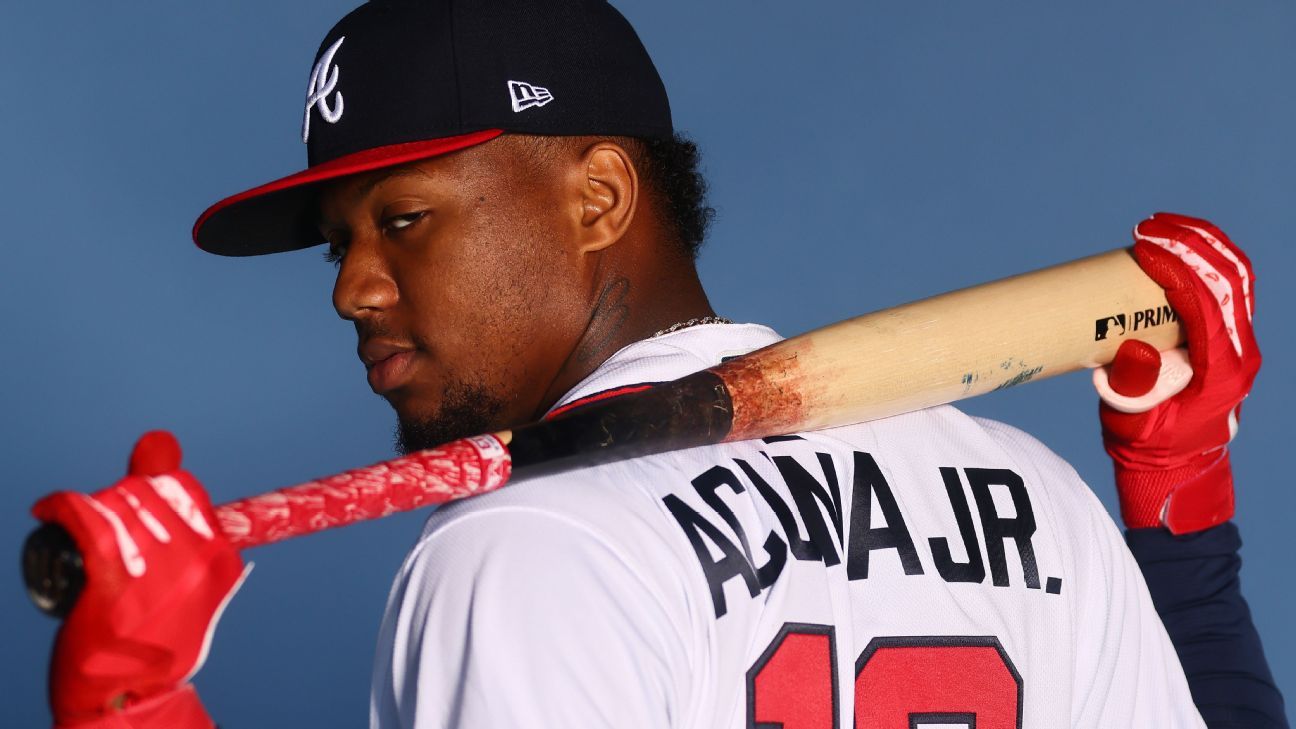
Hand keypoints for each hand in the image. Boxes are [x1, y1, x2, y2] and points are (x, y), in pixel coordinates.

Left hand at [31, 432, 247, 727]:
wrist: (130, 699)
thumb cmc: (152, 639)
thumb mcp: (181, 577)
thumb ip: (173, 512)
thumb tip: (157, 439)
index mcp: (222, 558)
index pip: (183, 488)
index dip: (148, 485)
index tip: (125, 506)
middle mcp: (199, 560)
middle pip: (146, 492)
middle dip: (114, 498)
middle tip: (94, 524)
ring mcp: (162, 571)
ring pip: (115, 503)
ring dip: (88, 506)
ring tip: (73, 524)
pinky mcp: (117, 581)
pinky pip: (87, 519)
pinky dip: (62, 506)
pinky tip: (48, 510)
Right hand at [1093, 213, 1259, 533]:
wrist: (1177, 469)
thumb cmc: (1150, 448)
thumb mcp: (1135, 423)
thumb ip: (1132, 390)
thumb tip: (1133, 351)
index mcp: (1223, 371)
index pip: (1207, 303)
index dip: (1177, 268)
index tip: (1143, 247)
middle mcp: (1240, 352)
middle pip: (1229, 278)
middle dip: (1190, 243)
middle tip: (1148, 227)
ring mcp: (1240, 344)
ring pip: (1235, 276)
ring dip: (1201, 243)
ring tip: (1161, 225)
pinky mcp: (1229, 339)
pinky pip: (1228, 286)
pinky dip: (1205, 258)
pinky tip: (1177, 245)